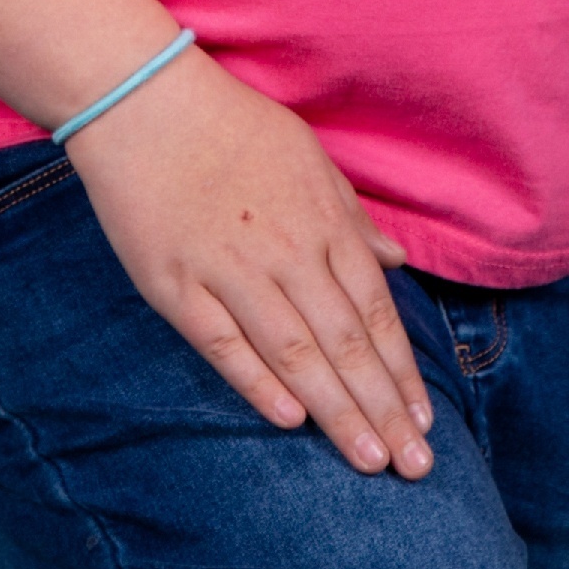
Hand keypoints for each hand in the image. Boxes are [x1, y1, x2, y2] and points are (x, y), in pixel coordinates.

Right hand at [65, 54, 436, 479]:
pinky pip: (222, 343)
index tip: (423, 421)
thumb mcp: (309, 157)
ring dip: (336, 409)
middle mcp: (286, 252)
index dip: (402, 371)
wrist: (144, 100)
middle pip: (345, 342)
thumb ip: (352, 216)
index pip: (375, 311)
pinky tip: (289, 420)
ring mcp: (229, 270)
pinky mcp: (175, 284)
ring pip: (294, 352)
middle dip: (383, 408)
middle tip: (415, 467)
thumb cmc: (232, 126)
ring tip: (368, 459)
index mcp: (323, 223)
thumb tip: (396, 261)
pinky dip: (256, 381)